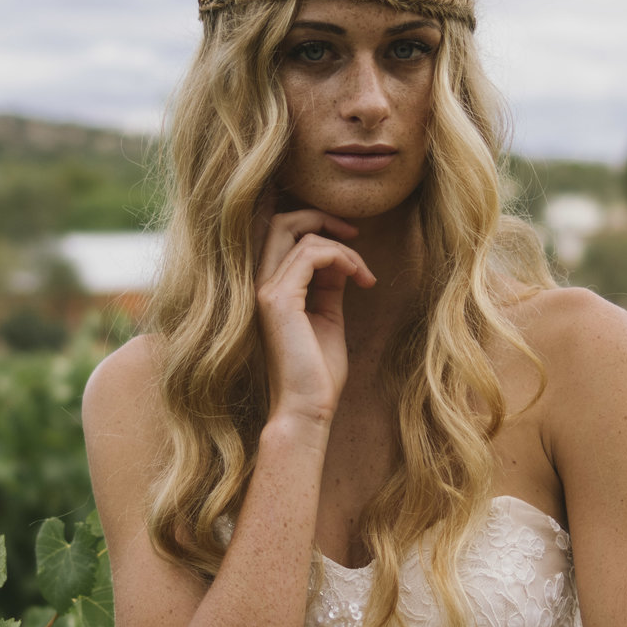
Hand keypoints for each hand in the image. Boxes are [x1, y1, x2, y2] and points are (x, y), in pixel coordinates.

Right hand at [253, 201, 373, 430]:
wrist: (307, 408)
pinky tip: (359, 278)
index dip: (319, 228)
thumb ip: (329, 286)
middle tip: (356, 235)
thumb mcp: (328, 317)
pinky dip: (341, 258)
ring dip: (344, 249)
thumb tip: (341, 260)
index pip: (284, 236)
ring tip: (365, 276)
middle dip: (323, 218)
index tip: (354, 244)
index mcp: (270, 289)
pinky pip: (312, 254)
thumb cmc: (318, 372)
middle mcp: (261, 284)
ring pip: (303, 236)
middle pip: (282, 222)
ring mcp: (266, 291)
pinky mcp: (279, 299)